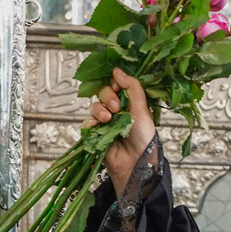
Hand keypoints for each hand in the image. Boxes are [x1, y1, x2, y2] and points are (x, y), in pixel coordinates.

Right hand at [85, 68, 156, 193]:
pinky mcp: (96, 134)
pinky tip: (98, 127)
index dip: (114, 84)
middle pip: (103, 93)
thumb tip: (117, 69)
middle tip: (115, 107)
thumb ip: (131, 87)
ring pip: (94, 107)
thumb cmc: (144, 137)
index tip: (117, 87)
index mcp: (129, 102)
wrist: (136, 162)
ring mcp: (105, 122)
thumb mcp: (141, 108)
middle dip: (107, 97)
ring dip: (99, 110)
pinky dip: (90, 123)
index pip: (115, 84)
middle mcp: (116, 111)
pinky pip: (86, 123)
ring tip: (108, 119)